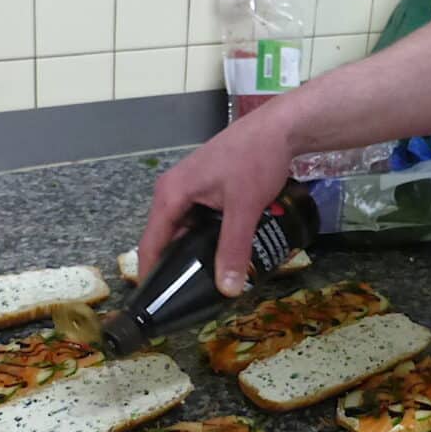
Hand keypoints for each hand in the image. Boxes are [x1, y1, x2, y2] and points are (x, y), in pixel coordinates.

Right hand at [138, 110, 294, 296]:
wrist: (279, 127)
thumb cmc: (255, 160)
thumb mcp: (244, 208)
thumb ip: (234, 248)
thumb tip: (228, 290)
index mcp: (171, 194)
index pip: (150, 244)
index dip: (151, 275)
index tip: (156, 304)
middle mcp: (173, 190)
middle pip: (167, 238)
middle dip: (178, 267)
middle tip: (191, 299)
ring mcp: (191, 187)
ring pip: (186, 229)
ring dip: (197, 252)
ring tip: (210, 281)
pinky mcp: (207, 186)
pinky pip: (200, 219)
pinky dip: (208, 237)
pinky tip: (225, 253)